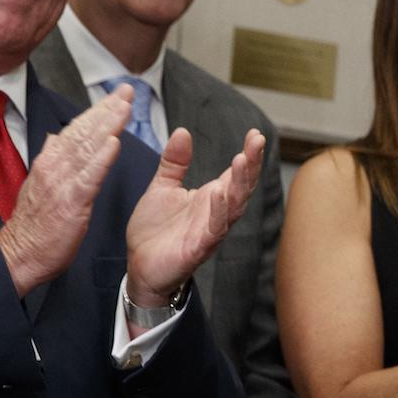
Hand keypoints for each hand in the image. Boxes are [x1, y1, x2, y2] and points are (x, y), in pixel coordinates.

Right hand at [0, 86, 129, 295]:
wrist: (20, 254)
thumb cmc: (35, 225)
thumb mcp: (40, 185)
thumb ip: (50, 160)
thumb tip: (54, 138)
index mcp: (50, 161)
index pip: (76, 130)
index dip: (98, 111)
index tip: (117, 97)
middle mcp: (54, 166)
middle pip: (84, 131)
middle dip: (107, 109)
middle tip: (128, 91)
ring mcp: (61, 182)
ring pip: (87, 147)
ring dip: (108, 125)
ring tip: (125, 107)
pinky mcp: (70, 202)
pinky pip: (88, 177)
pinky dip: (101, 159)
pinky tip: (114, 144)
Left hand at [126, 125, 266, 314]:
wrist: (139, 265)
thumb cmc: (155, 230)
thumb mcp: (162, 187)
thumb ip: (174, 162)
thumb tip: (182, 131)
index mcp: (211, 198)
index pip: (236, 174)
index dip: (248, 155)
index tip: (255, 134)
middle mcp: (216, 214)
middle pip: (242, 187)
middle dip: (251, 164)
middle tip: (257, 141)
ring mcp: (210, 232)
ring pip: (233, 207)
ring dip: (239, 184)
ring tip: (241, 160)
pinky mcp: (197, 249)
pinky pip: (213, 230)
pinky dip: (219, 212)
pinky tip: (219, 193)